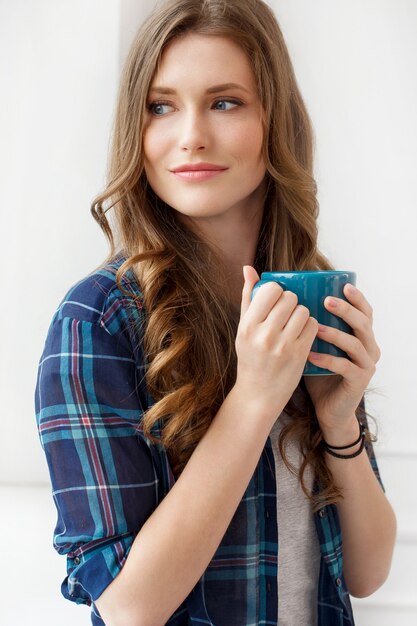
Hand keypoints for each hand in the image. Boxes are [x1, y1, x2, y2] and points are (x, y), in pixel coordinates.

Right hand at [234, 266, 318, 419]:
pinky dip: (310, 326)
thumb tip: (248, 267)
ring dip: (302, 313)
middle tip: (287, 313)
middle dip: (291, 302)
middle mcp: (264, 334)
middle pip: (290, 298)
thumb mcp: (243, 329)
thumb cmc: (250, 358)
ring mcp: (282, 345)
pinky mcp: (299, 355)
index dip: (277, 292)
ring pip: (303, 310)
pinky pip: (312, 325)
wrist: (258, 395)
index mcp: (248, 325)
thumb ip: (247, 297)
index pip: (271, 290)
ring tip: (294, 324)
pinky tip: (303, 334)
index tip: (276, 302)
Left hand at [304, 283, 380, 432]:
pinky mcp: (359, 381)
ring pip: (356, 343)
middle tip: (326, 301)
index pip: (364, 311)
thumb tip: (281, 297)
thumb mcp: (313, 342)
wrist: (328, 407)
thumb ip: (305, 322)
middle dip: (346, 310)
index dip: (357, 298)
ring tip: (315, 327)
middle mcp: (369, 347)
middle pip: (363, 323)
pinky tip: (311, 355)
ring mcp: (367, 365)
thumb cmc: (318, 370)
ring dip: (335, 333)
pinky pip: (345, 367)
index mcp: (361, 335)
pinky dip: (328, 359)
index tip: (343, 285)